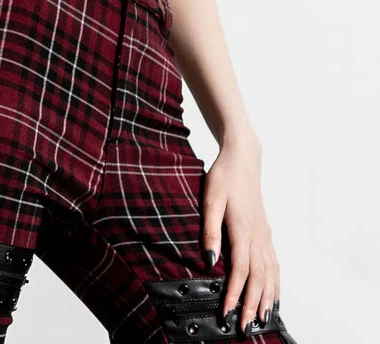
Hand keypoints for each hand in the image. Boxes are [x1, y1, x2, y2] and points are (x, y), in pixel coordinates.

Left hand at [201, 140, 279, 334]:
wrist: (243, 158)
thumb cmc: (224, 176)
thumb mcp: (210, 199)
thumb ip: (210, 229)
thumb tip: (209, 260)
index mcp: (242, 229)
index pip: (240, 269)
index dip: (235, 294)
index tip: (229, 313)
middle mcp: (257, 236)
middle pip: (258, 277)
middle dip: (253, 305)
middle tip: (247, 328)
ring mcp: (264, 235)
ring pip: (270, 273)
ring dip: (267, 298)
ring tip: (263, 320)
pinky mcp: (266, 232)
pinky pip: (274, 263)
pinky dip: (275, 283)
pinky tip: (274, 295)